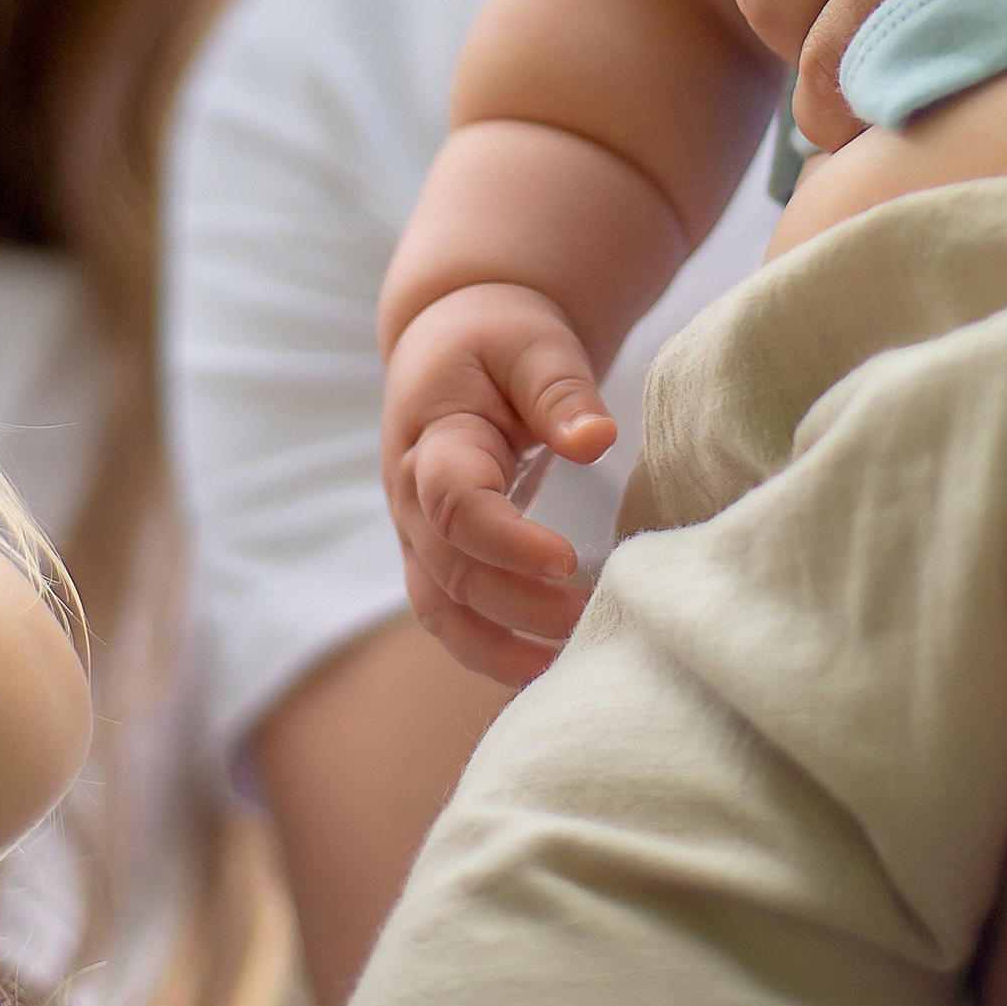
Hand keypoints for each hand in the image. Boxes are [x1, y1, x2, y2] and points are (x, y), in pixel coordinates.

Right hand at [382, 281, 617, 686]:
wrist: (454, 339)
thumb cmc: (499, 338)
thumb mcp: (533, 344)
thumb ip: (561, 391)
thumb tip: (596, 440)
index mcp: (432, 434)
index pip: (454, 502)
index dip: (506, 540)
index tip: (566, 561)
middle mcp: (410, 492)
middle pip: (448, 568)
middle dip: (515, 605)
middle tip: (586, 617)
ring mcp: (414, 529)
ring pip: (439, 606)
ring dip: (494, 646)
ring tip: (563, 666)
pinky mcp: (432, 551)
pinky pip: (448, 613)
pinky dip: (486, 649)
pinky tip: (540, 667)